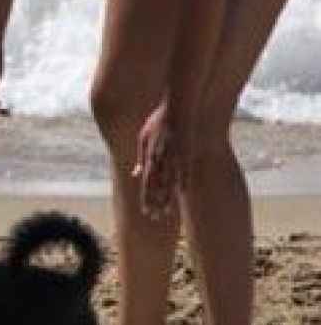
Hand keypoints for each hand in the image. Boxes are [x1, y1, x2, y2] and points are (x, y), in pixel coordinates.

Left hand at [134, 102, 190, 217]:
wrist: (178, 107)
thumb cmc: (159, 122)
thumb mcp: (144, 138)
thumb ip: (140, 158)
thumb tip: (135, 175)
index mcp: (150, 155)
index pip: (146, 182)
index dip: (145, 197)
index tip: (145, 211)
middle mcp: (161, 157)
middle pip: (156, 185)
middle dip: (154, 202)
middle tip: (154, 218)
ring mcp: (175, 156)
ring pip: (170, 182)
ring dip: (168, 197)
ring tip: (166, 212)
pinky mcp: (188, 152)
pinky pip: (186, 170)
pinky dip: (183, 182)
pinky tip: (183, 194)